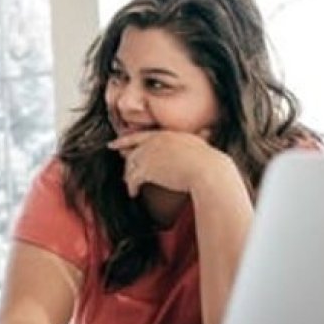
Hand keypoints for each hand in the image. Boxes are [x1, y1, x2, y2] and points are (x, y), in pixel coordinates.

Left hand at [109, 131, 229, 197]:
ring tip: (131, 186)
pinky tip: (134, 193)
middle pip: (132, 153)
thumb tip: (207, 131)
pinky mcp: (147, 169)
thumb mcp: (201, 143)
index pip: (139, 136)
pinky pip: (132, 178)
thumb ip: (197, 136)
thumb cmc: (210, 161)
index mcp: (166, 134)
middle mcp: (154, 142)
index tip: (113, 144)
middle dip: (127, 164)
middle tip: (125, 174)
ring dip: (129, 177)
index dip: (124, 140)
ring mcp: (149, 154)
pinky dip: (131, 187)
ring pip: (131, 166)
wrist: (207, 171)